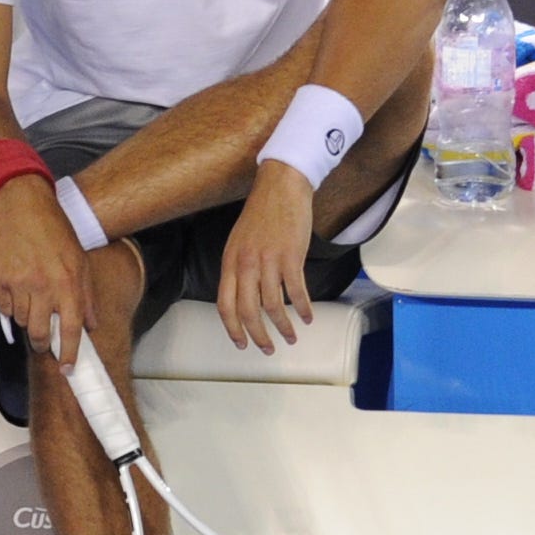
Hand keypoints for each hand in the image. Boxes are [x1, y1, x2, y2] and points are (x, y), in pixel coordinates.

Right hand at [0, 180, 93, 367]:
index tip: (68, 368)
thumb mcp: (81, 261)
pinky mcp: (0, 280)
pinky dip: (12, 308)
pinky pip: (6, 308)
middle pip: (40, 332)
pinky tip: (19, 293)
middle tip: (45, 341)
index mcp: (69, 282)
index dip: (70, 352)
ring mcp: (19, 284)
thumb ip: (86, 296)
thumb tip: (91, 325)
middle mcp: (44, 286)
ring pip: (22, 321)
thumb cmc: (57, 233)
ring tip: (34, 304)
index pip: (72, 328)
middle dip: (43, 343)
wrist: (24, 208)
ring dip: (29, 320)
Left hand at [215, 163, 316, 351]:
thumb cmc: (262, 213)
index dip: (233, 329)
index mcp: (230, 262)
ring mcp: (269, 260)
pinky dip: (304, 307)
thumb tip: (244, 296)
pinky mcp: (292, 256)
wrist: (282, 186)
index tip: (242, 343)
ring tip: (292, 336)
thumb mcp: (239, 241)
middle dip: (258, 335)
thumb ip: (238, 268)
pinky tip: (309, 316)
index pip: (225, 305)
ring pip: (274, 305)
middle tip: (268, 349)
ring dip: (284, 326)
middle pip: (248, 311)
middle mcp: (246, 264)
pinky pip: (297, 290)